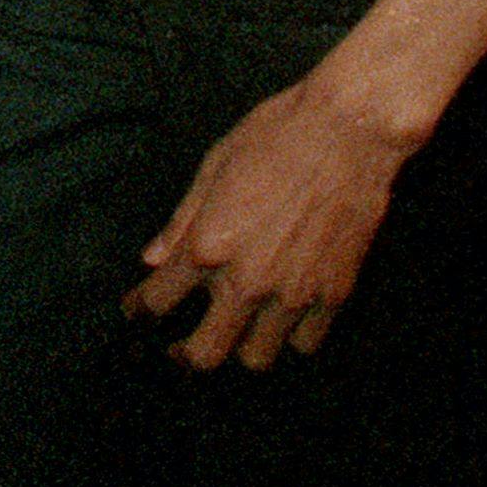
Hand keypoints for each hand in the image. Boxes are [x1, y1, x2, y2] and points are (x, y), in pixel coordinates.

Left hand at [123, 70, 411, 370]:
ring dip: (240, 347)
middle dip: (184, 354)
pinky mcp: (332, 293)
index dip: (141, 308)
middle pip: (204, 353)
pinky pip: (305, 342)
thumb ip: (181, 221)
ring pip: (257, 358)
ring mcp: (292, 293)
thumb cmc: (277, 134)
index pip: (158, 300)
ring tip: (238, 330)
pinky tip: (285, 316)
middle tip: (180, 348)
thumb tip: (152, 259)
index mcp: (208, 245)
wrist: (348, 129)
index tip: (138, 308)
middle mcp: (246, 280)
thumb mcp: (215, 165)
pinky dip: (291, 335)